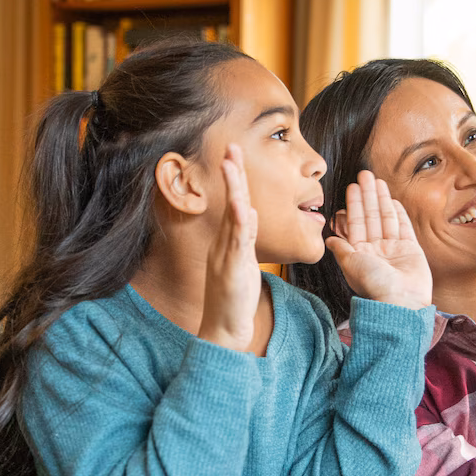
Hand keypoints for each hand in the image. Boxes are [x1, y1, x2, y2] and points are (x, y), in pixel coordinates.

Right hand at [200, 147, 261, 350]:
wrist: (223, 329)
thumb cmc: (234, 300)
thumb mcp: (243, 264)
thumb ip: (246, 239)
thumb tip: (252, 214)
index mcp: (230, 242)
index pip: (236, 204)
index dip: (237, 180)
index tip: (236, 155)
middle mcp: (224, 244)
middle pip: (231, 203)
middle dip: (232, 174)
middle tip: (232, 146)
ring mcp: (225, 256)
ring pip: (231, 217)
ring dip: (233, 190)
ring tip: (232, 164)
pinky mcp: (230, 271)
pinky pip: (237, 244)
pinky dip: (240, 225)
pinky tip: (244, 208)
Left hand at [327, 171, 431, 308]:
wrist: (401, 301)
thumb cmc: (374, 285)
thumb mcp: (350, 264)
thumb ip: (340, 249)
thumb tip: (327, 240)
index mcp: (360, 253)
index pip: (356, 222)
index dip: (353, 204)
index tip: (352, 186)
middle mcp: (376, 250)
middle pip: (371, 216)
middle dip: (367, 195)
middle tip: (365, 174)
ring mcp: (394, 249)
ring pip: (386, 218)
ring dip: (382, 199)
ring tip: (378, 180)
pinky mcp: (411, 250)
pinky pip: (403, 227)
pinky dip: (398, 214)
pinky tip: (393, 200)